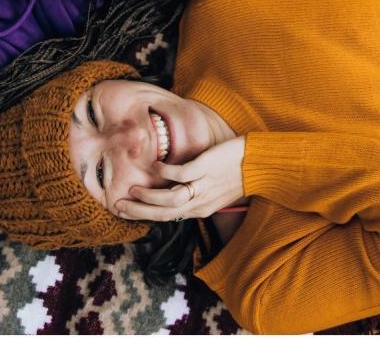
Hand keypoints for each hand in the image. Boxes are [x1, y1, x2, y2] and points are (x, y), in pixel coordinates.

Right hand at [115, 137, 245, 221]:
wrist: (261, 163)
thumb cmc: (236, 174)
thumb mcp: (214, 191)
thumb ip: (193, 193)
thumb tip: (171, 190)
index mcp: (200, 209)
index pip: (168, 217)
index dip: (145, 216)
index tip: (125, 212)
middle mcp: (200, 202)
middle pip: (164, 213)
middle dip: (139, 212)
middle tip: (119, 206)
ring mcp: (203, 186)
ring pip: (170, 199)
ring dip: (148, 196)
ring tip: (132, 190)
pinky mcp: (206, 168)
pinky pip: (180, 174)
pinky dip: (164, 173)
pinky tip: (154, 166)